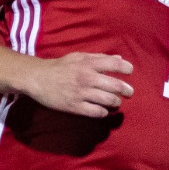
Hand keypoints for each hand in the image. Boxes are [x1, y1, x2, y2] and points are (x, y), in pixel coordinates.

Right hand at [20, 53, 134, 117]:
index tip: (130, 72)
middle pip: (115, 86)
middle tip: (129, 93)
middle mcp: (86, 77)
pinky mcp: (74, 107)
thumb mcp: (78, 56)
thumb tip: (119, 59)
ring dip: (116, 103)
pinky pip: (96, 112)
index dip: (126, 68)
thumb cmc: (60, 66)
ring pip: (108, 100)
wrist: (37, 78)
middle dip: (126, 90)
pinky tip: (103, 110)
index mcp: (88, 63)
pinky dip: (103, 112)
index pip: (114, 64)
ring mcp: (81, 93)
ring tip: (115, 102)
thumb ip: (99, 57)